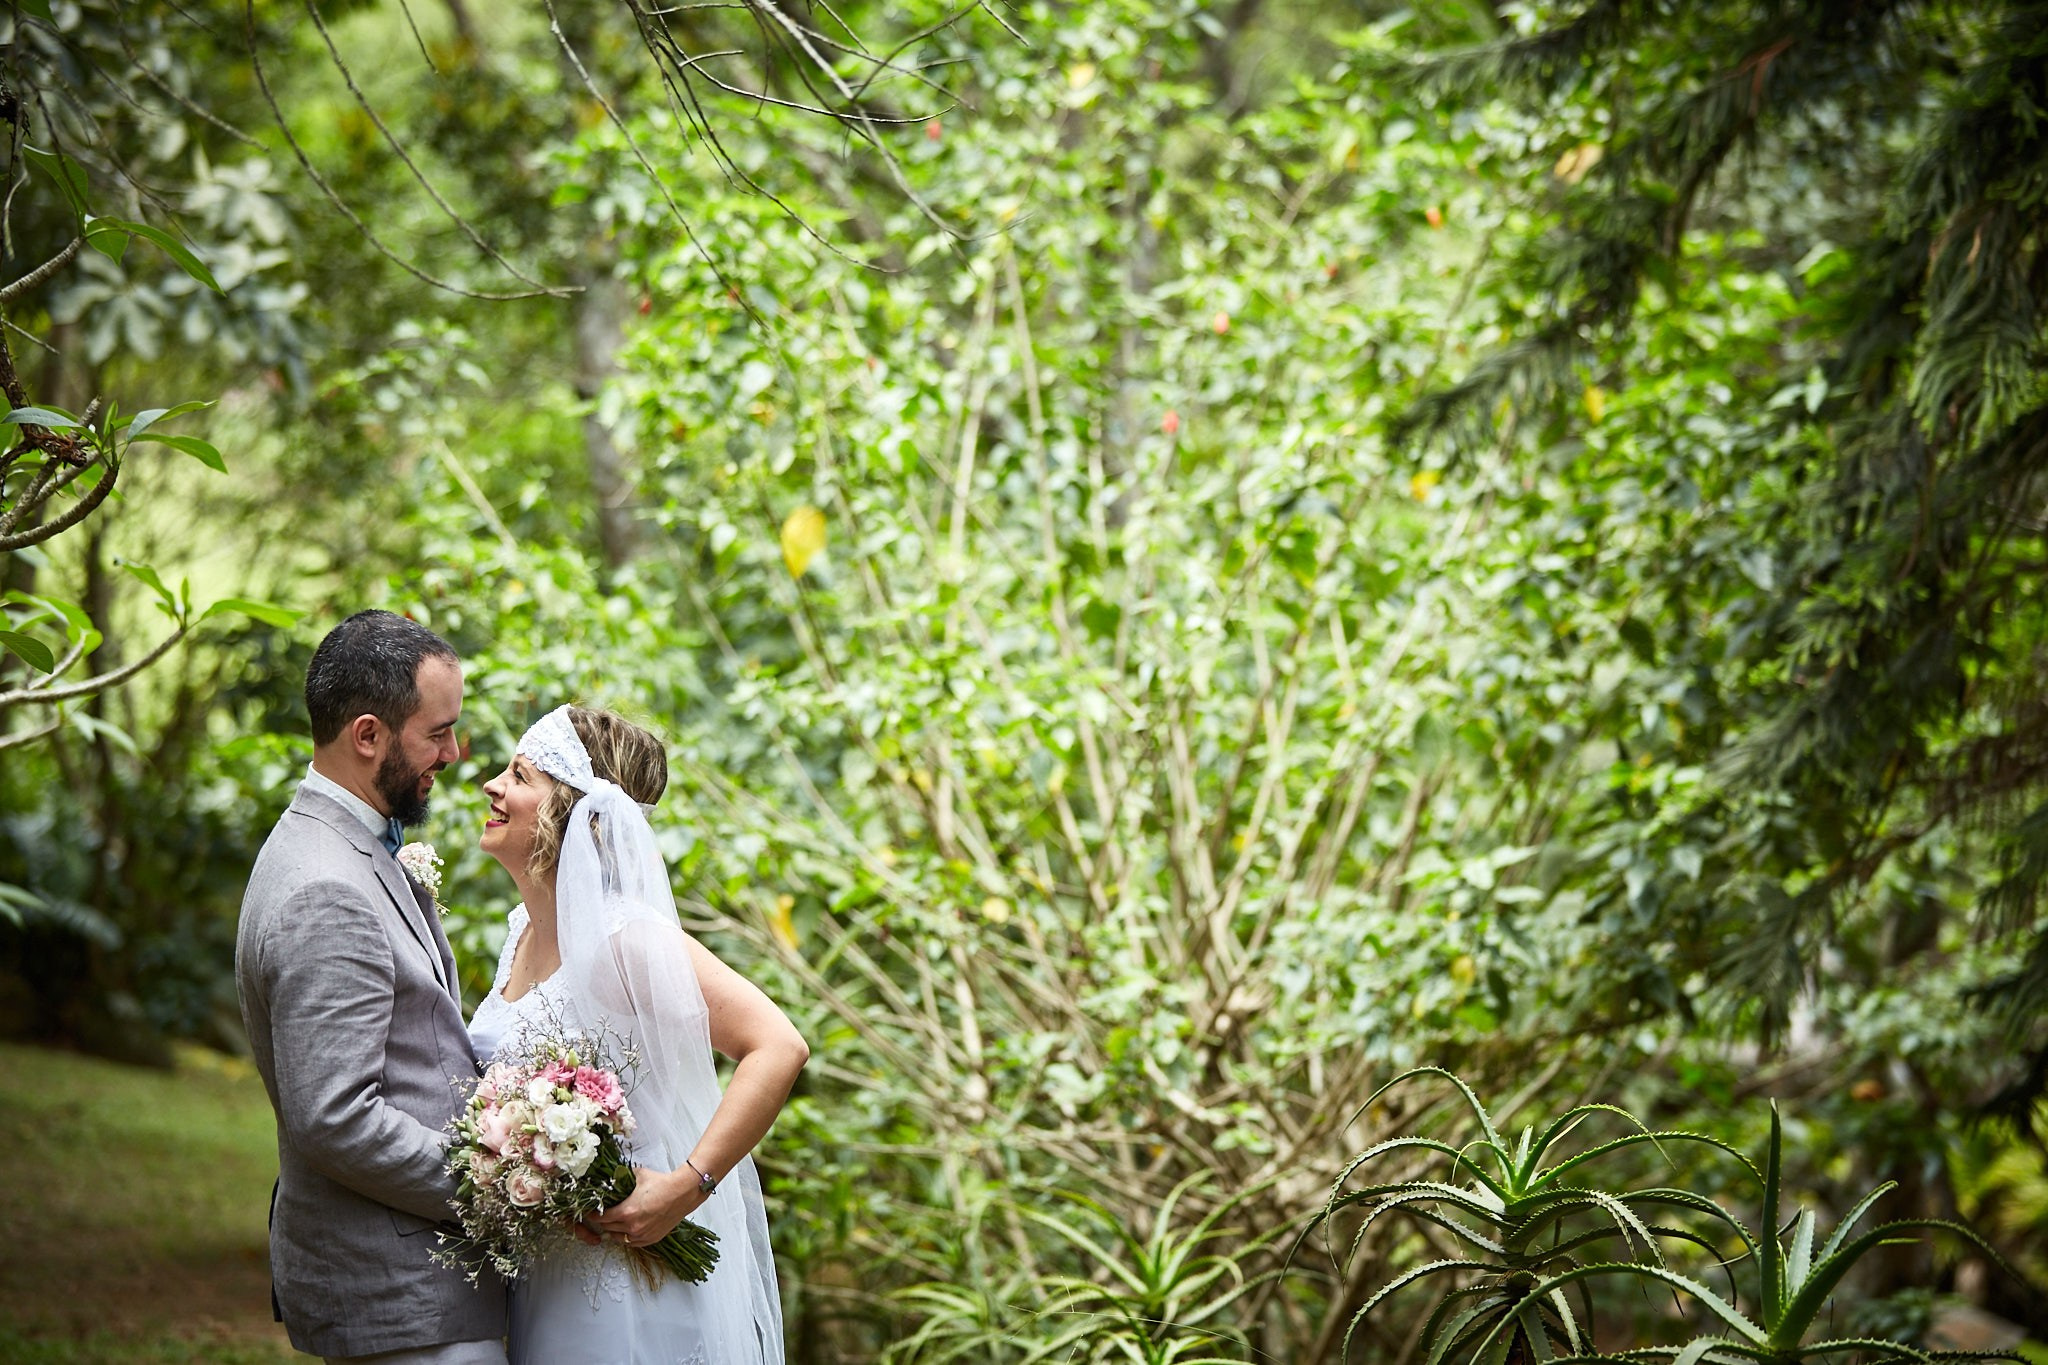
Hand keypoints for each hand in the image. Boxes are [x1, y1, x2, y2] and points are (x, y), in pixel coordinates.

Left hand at [589, 1166, 705, 1247]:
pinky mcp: (651, 1239)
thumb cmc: (662, 1183)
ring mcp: (642, 1235)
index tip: (591, 1212)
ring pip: (618, 1238)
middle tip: (601, 1216)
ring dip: (613, 1231)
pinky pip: (632, 1243)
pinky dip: (627, 1237)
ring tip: (613, 1224)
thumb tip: (611, 1176)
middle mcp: (632, 1227)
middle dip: (603, 1222)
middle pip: (608, 1229)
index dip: (593, 1215)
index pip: (601, 1218)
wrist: (682, 1192)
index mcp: (626, 1212)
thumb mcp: (637, 1176)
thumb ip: (621, 1178)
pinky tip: (626, 1230)